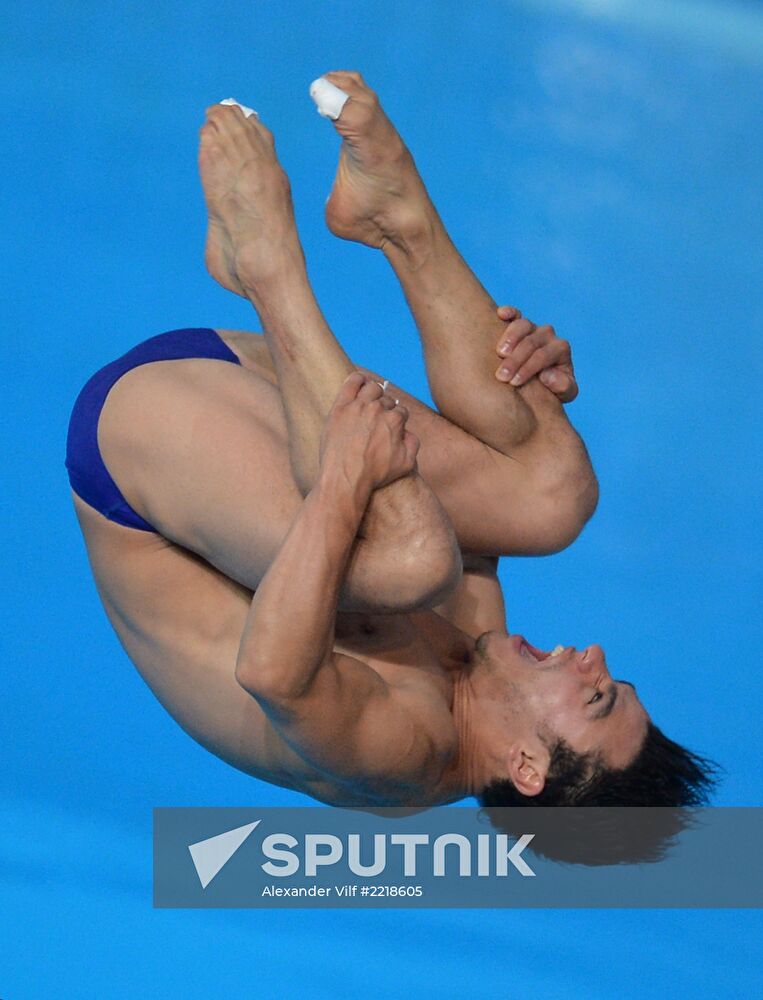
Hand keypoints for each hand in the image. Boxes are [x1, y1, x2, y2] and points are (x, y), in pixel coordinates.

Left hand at [319, 372, 419, 490]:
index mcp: (395, 420)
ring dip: (374, 392)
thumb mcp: (406, 464)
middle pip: (386, 400)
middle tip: (378, 419)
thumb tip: (407, 431)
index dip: (397, 419)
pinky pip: (351, 383)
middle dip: (385, 408)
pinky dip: (358, 379)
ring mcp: (358, 406)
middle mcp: (378, 409)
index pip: (401, 411)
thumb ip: (413, 443)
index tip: (390, 427)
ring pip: (372, 388)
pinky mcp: (340, 408)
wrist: (345, 478)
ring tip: (371, 399)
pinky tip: (360, 381)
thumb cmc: (374, 474)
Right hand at [493, 305, 577, 402]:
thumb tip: (546, 374)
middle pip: (532, 342)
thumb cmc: (554, 388)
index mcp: (561, 349)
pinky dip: (508, 312)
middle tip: (502, 375)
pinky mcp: (520, 324)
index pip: (544, 355)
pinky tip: (500, 314)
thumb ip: (563, 386)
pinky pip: (515, 314)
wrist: (543, 385)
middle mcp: (548, 335)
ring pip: (523, 325)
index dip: (529, 368)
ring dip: (510, 337)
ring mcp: (534, 328)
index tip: (514, 382)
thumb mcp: (565, 393)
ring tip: (500, 353)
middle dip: (516, 359)